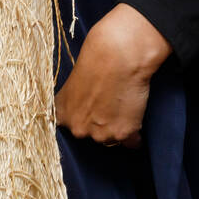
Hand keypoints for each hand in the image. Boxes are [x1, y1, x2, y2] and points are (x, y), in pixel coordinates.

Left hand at [54, 3, 172, 148]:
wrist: (120, 56)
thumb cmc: (97, 58)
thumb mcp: (74, 80)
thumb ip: (74, 99)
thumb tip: (83, 105)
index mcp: (63, 114)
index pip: (70, 126)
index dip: (84, 117)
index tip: (92, 110)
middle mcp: (78, 128)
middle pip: (91, 134)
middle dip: (100, 125)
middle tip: (111, 105)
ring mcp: (100, 134)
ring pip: (111, 139)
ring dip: (118, 128)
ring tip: (124, 107)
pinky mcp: (122, 134)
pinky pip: (131, 142)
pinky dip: (134, 134)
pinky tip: (135, 117)